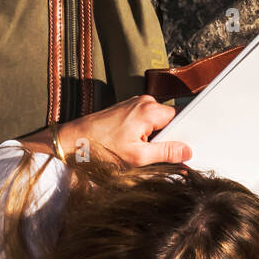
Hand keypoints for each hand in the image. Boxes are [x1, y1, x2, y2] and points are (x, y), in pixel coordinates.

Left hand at [57, 95, 191, 165]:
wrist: (72, 141)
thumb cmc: (101, 148)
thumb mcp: (138, 157)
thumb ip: (166, 153)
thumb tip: (186, 152)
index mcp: (150, 110)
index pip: (181, 117)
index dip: (184, 135)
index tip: (181, 149)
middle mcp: (144, 102)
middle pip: (169, 120)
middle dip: (167, 138)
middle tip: (153, 154)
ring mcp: (134, 104)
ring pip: (157, 122)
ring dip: (153, 138)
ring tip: (136, 149)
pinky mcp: (126, 109)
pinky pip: (145, 121)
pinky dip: (143, 135)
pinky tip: (130, 144)